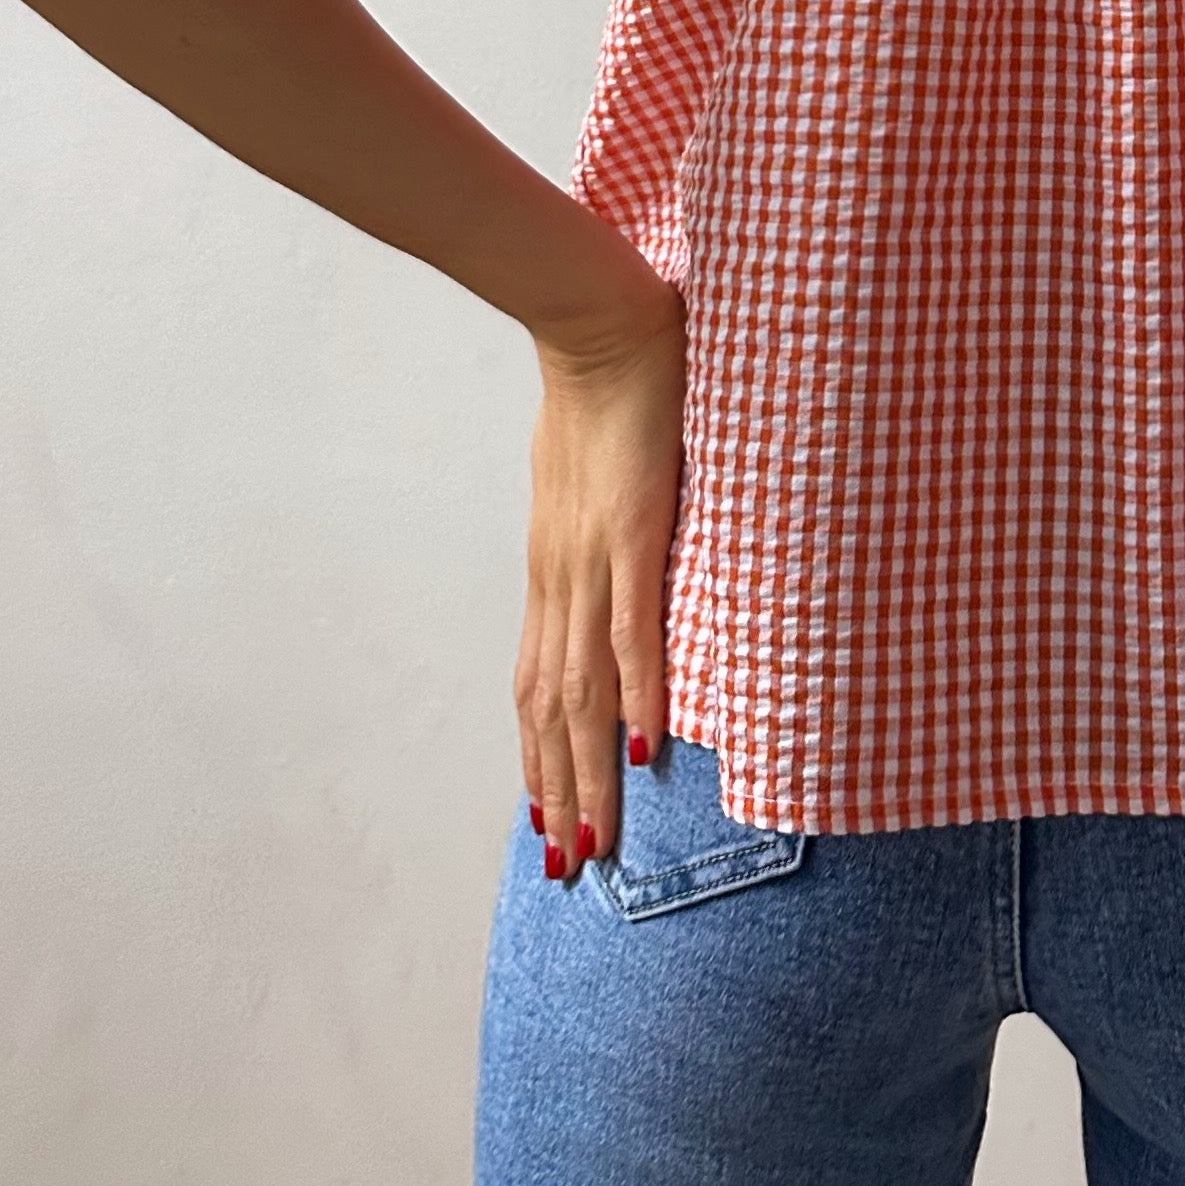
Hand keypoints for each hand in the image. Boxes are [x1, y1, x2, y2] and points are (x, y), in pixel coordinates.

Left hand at [517, 276, 685, 879]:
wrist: (599, 320)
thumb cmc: (606, 385)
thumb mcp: (591, 474)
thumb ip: (603, 521)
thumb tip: (617, 549)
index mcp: (553, 567)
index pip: (538, 684)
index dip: (540, 757)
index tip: (548, 819)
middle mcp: (562, 577)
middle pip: (553, 709)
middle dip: (560, 791)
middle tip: (570, 865)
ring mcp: (594, 556)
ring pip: (584, 688)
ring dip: (589, 771)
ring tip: (596, 838)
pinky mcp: (633, 528)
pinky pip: (634, 626)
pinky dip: (638, 690)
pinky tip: (646, 744)